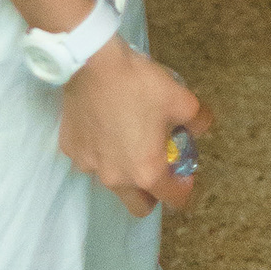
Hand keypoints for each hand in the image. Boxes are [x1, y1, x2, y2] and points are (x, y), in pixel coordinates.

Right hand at [57, 38, 214, 218]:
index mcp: (146, 172)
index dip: (184, 189)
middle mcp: (115, 179)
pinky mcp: (70, 150)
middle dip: (152, 193)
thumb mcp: (182, 100)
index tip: (185, 173)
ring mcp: (89, 166)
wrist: (93, 63)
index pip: (173, 200)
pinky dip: (101, 151)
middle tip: (158, 165)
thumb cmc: (140, 85)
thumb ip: (198, 120)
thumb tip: (200, 128)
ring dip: (125, 171)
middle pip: (139, 206)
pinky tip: (105, 126)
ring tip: (129, 139)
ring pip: (112, 182)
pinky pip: (91, 160)